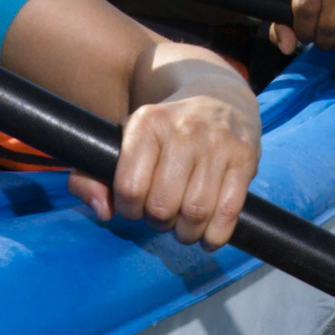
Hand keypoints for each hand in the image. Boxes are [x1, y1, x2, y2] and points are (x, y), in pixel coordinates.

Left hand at [81, 80, 259, 247]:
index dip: (128, 210)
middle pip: (162, 206)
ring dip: (186, 233)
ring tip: (184, 225)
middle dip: (158, 222)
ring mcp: (217, 143)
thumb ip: (91, 178)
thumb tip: (103, 212)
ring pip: (196, 214)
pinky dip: (215, 236)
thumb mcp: (122, 142)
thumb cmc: (162, 133)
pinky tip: (208, 235)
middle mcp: (183, 130)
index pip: (129, 188)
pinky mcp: (244, 157)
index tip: (135, 206)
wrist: (217, 98)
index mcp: (146, 123)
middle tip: (162, 215)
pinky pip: (228, 213)